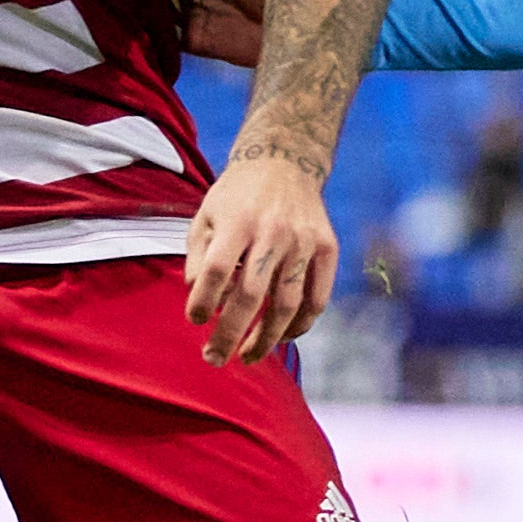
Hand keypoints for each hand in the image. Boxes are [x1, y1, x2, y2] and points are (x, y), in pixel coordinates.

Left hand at [182, 151, 335, 365]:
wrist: (284, 163)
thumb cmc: (237, 197)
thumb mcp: (206, 215)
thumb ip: (199, 257)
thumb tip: (200, 299)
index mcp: (238, 221)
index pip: (217, 271)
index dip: (203, 301)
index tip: (194, 321)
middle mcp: (273, 232)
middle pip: (251, 295)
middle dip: (230, 334)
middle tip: (215, 359)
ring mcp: (304, 242)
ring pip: (287, 304)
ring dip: (266, 338)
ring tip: (248, 356)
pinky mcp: (327, 248)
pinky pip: (317, 298)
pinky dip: (301, 324)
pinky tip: (283, 337)